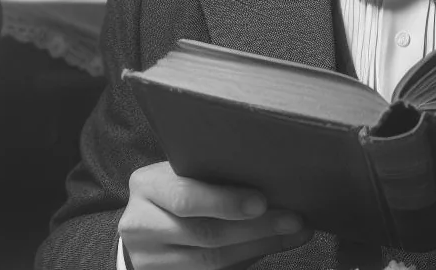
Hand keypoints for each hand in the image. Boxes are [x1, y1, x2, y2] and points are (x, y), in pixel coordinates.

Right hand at [119, 161, 311, 269]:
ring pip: (211, 261)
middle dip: (258, 228)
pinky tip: (272, 248)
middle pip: (205, 233)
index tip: (262, 201)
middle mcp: (141, 225)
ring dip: (260, 247)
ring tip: (294, 234)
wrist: (145, 227)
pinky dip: (247, 262)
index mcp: (147, 187)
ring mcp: (149, 259)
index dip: (225, 202)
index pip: (185, 197)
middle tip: (295, 220)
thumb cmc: (177, 190)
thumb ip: (213, 176)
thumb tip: (273, 182)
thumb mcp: (182, 174)